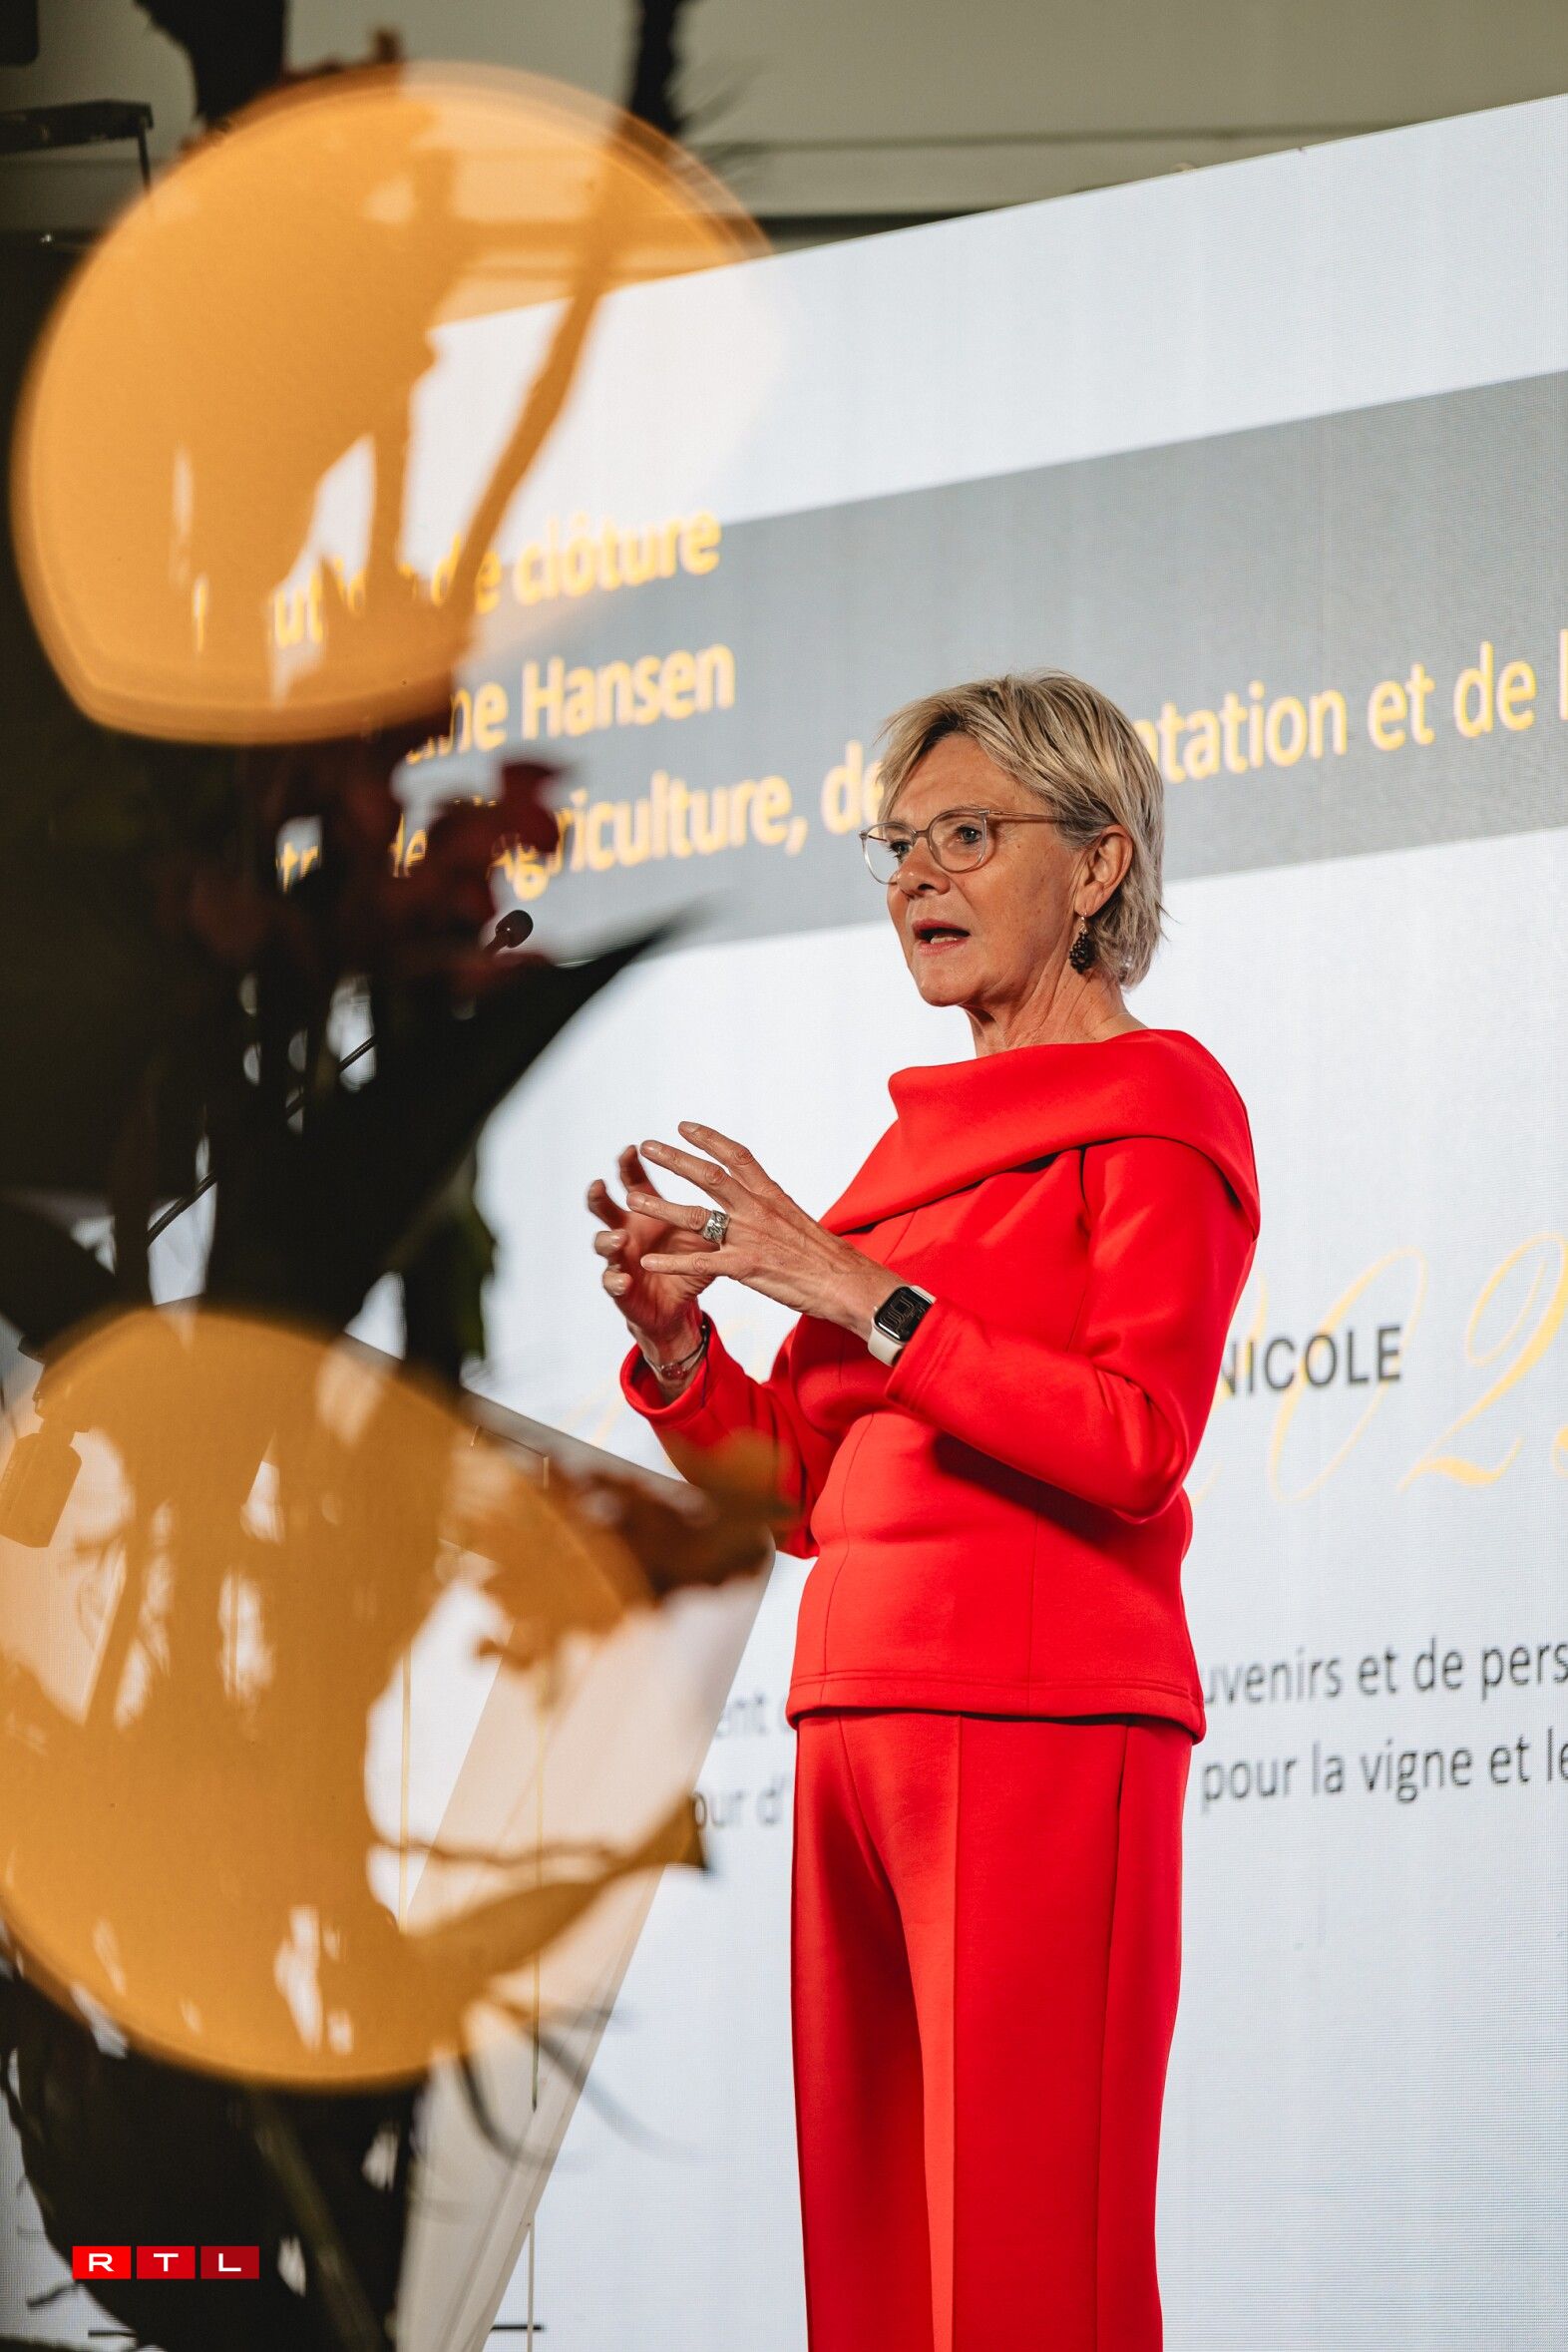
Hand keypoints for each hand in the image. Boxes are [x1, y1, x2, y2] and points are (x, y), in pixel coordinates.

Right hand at [587, 1144, 715, 1351]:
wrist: (675, 1304)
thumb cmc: (689, 1262)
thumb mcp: (705, 1238)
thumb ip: (715, 1217)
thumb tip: (740, 1193)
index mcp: (646, 1213)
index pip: (633, 1182)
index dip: (630, 1165)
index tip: (633, 1148)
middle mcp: (627, 1230)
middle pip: (604, 1207)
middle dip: (599, 1196)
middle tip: (599, 1184)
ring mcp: (619, 1258)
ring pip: (603, 1243)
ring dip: (609, 1239)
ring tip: (620, 1238)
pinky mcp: (619, 1286)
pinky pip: (612, 1282)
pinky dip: (616, 1280)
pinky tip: (623, 1280)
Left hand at [626, 1121, 900, 1340]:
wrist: (848, 1283)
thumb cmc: (827, 1258)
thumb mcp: (797, 1222)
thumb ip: (770, 1211)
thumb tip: (757, 1204)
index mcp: (772, 1195)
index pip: (737, 1157)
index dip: (708, 1138)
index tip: (684, 1126)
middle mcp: (758, 1210)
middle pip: (709, 1176)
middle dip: (675, 1159)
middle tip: (647, 1146)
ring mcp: (751, 1237)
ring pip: (696, 1216)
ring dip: (661, 1207)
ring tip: (632, 1200)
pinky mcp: (747, 1266)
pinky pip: (701, 1262)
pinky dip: (671, 1261)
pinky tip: (647, 1260)